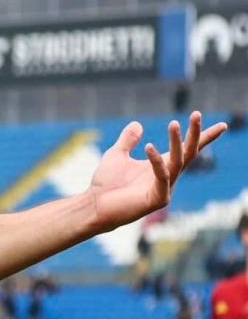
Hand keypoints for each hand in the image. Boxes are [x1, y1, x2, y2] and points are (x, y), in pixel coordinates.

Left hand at [85, 112, 225, 232]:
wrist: (95, 205)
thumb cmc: (106, 184)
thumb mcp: (117, 155)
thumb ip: (128, 140)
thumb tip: (138, 123)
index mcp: (162, 166)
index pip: (188, 150)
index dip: (204, 137)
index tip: (223, 125)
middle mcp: (168, 176)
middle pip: (189, 153)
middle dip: (195, 134)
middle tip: (197, 113)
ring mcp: (165, 188)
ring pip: (178, 162)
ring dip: (177, 142)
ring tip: (173, 123)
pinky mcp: (158, 199)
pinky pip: (161, 176)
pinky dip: (156, 161)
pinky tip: (149, 146)